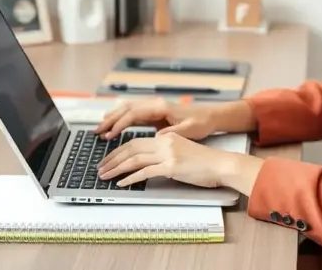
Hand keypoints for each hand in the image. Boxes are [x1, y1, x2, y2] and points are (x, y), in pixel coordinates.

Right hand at [94, 98, 219, 140]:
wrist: (211, 116)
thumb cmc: (201, 123)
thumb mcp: (188, 130)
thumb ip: (171, 133)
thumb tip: (156, 138)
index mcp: (161, 107)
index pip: (133, 114)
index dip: (119, 125)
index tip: (109, 135)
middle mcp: (155, 104)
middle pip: (126, 109)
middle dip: (110, 120)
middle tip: (97, 131)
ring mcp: (154, 107)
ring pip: (127, 109)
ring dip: (113, 117)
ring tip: (100, 128)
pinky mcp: (155, 113)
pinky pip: (133, 113)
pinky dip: (121, 118)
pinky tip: (114, 124)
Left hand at [98, 132, 261, 190]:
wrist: (221, 165)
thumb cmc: (204, 162)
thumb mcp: (181, 152)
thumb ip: (164, 153)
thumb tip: (148, 163)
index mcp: (166, 138)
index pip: (136, 141)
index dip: (119, 150)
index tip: (108, 159)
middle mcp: (165, 142)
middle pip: (131, 148)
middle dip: (112, 158)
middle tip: (100, 168)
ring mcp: (168, 154)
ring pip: (134, 159)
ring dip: (116, 168)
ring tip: (105, 176)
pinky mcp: (172, 167)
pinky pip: (145, 172)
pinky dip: (131, 178)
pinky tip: (121, 183)